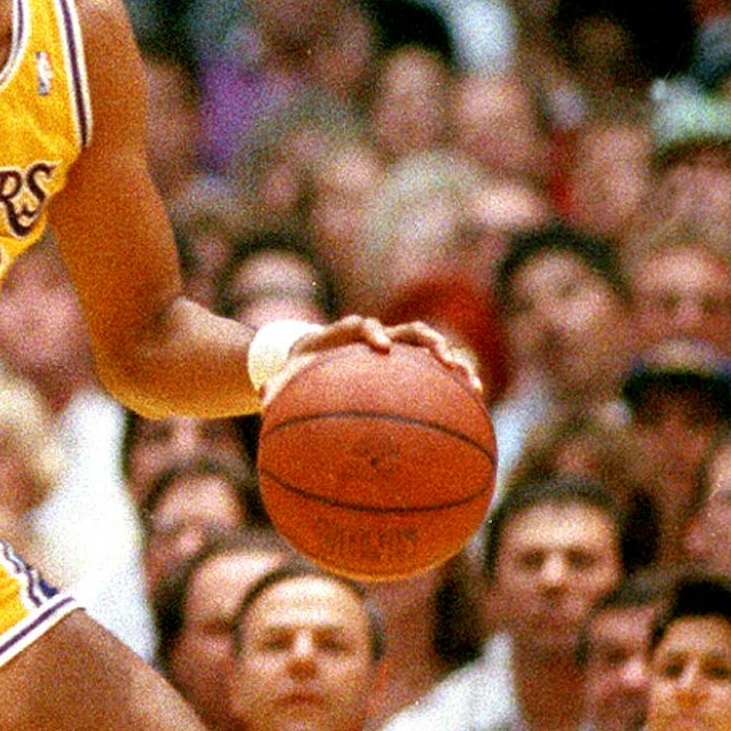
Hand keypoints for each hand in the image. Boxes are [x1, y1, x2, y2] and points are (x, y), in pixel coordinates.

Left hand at [276, 315, 481, 400]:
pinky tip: (471, 405)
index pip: (361, 325)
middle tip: (445, 358)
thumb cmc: (301, 367)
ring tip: (471, 383)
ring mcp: (398, 346)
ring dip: (453, 361)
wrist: (318, 354)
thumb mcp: (287, 375)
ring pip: (431, 348)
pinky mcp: (408, 363)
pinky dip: (452, 382)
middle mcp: (378, 335)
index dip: (371, 332)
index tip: (380, 347)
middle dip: (430, 342)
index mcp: (347, 334)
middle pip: (410, 330)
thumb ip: (275, 385)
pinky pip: (434, 370)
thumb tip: (259, 402)